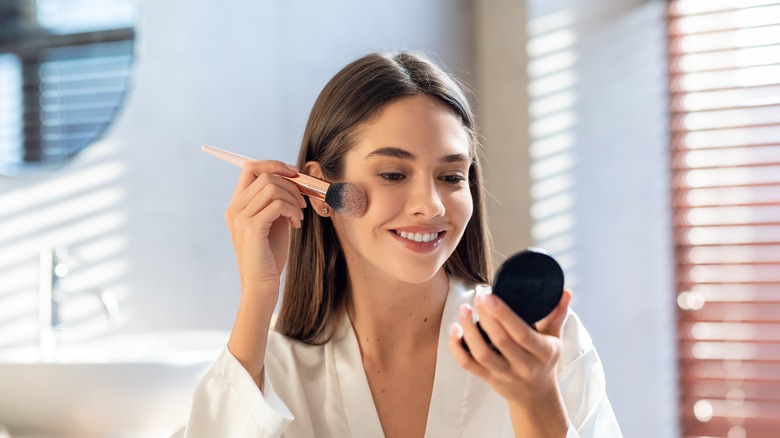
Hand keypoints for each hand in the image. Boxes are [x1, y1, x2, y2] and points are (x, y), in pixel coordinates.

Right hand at [224, 160, 305, 297]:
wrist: (262, 285)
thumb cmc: (269, 256)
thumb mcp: (274, 222)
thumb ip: (277, 201)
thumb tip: (294, 181)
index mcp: (238, 205)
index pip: (250, 167)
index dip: (274, 164)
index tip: (294, 173)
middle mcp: (235, 208)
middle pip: (265, 175)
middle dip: (291, 184)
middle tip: (302, 203)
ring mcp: (241, 218)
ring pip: (272, 187)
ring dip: (293, 199)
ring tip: (298, 217)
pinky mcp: (251, 228)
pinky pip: (277, 204)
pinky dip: (292, 211)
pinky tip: (295, 225)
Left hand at [448, 289, 572, 435]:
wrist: (537, 396)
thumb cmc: (545, 360)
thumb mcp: (555, 338)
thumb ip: (557, 314)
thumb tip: (565, 291)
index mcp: (543, 352)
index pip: (521, 332)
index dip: (503, 314)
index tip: (490, 296)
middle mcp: (524, 366)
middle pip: (500, 341)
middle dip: (486, 316)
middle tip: (478, 297)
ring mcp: (505, 374)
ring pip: (482, 354)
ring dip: (469, 330)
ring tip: (464, 309)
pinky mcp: (489, 379)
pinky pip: (468, 364)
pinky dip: (457, 347)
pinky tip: (454, 329)